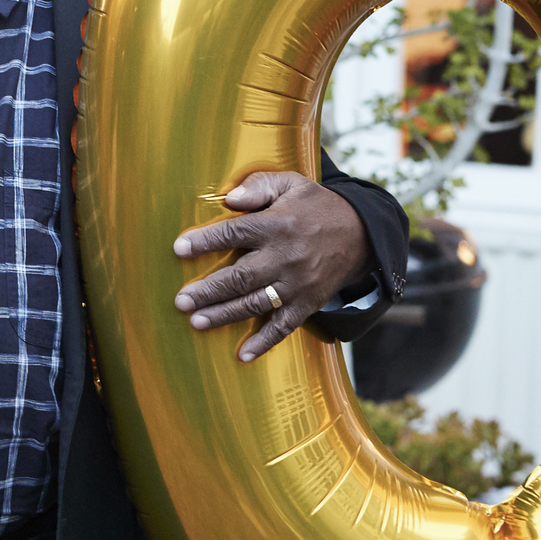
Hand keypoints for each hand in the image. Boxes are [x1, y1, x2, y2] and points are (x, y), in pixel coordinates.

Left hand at [172, 172, 370, 362]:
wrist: (361, 234)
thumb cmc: (315, 206)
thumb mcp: (291, 184)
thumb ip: (258, 186)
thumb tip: (229, 199)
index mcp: (277, 225)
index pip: (234, 233)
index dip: (205, 241)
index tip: (179, 249)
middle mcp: (285, 257)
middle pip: (240, 276)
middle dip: (208, 290)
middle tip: (181, 301)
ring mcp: (297, 284)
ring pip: (255, 303)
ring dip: (225, 315)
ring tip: (197, 322)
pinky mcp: (308, 303)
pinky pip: (284, 326)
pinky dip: (264, 343)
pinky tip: (243, 355)